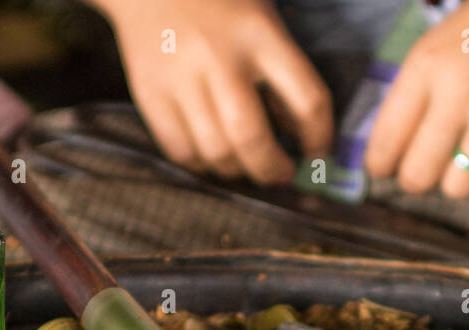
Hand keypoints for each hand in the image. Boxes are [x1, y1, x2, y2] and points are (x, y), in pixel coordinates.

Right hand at [96, 0, 332, 183]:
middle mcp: (219, 58)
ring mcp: (180, 79)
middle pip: (251, 139)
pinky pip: (181, 151)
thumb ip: (283, 74)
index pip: (307, 100)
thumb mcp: (263, 23)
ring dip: (238, 172)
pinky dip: (201, 165)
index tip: (317, 152)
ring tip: (246, 166)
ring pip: (216, 153)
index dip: (319, 138)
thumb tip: (298, 135)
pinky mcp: (150, 94)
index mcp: (259, 34)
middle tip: (280, 174)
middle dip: (272, 169)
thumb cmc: (219, 4)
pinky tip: (211, 158)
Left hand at [365, 0, 468, 197]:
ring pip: (458, 187)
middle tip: (426, 172)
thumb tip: (393, 144)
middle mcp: (456, 96)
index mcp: (425, 68)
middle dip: (417, 181)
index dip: (381, 165)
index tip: (386, 170)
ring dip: (460, 179)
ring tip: (468, 157)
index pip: (385, 142)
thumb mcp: (441, 44)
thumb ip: (415, 91)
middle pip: (417, 176)